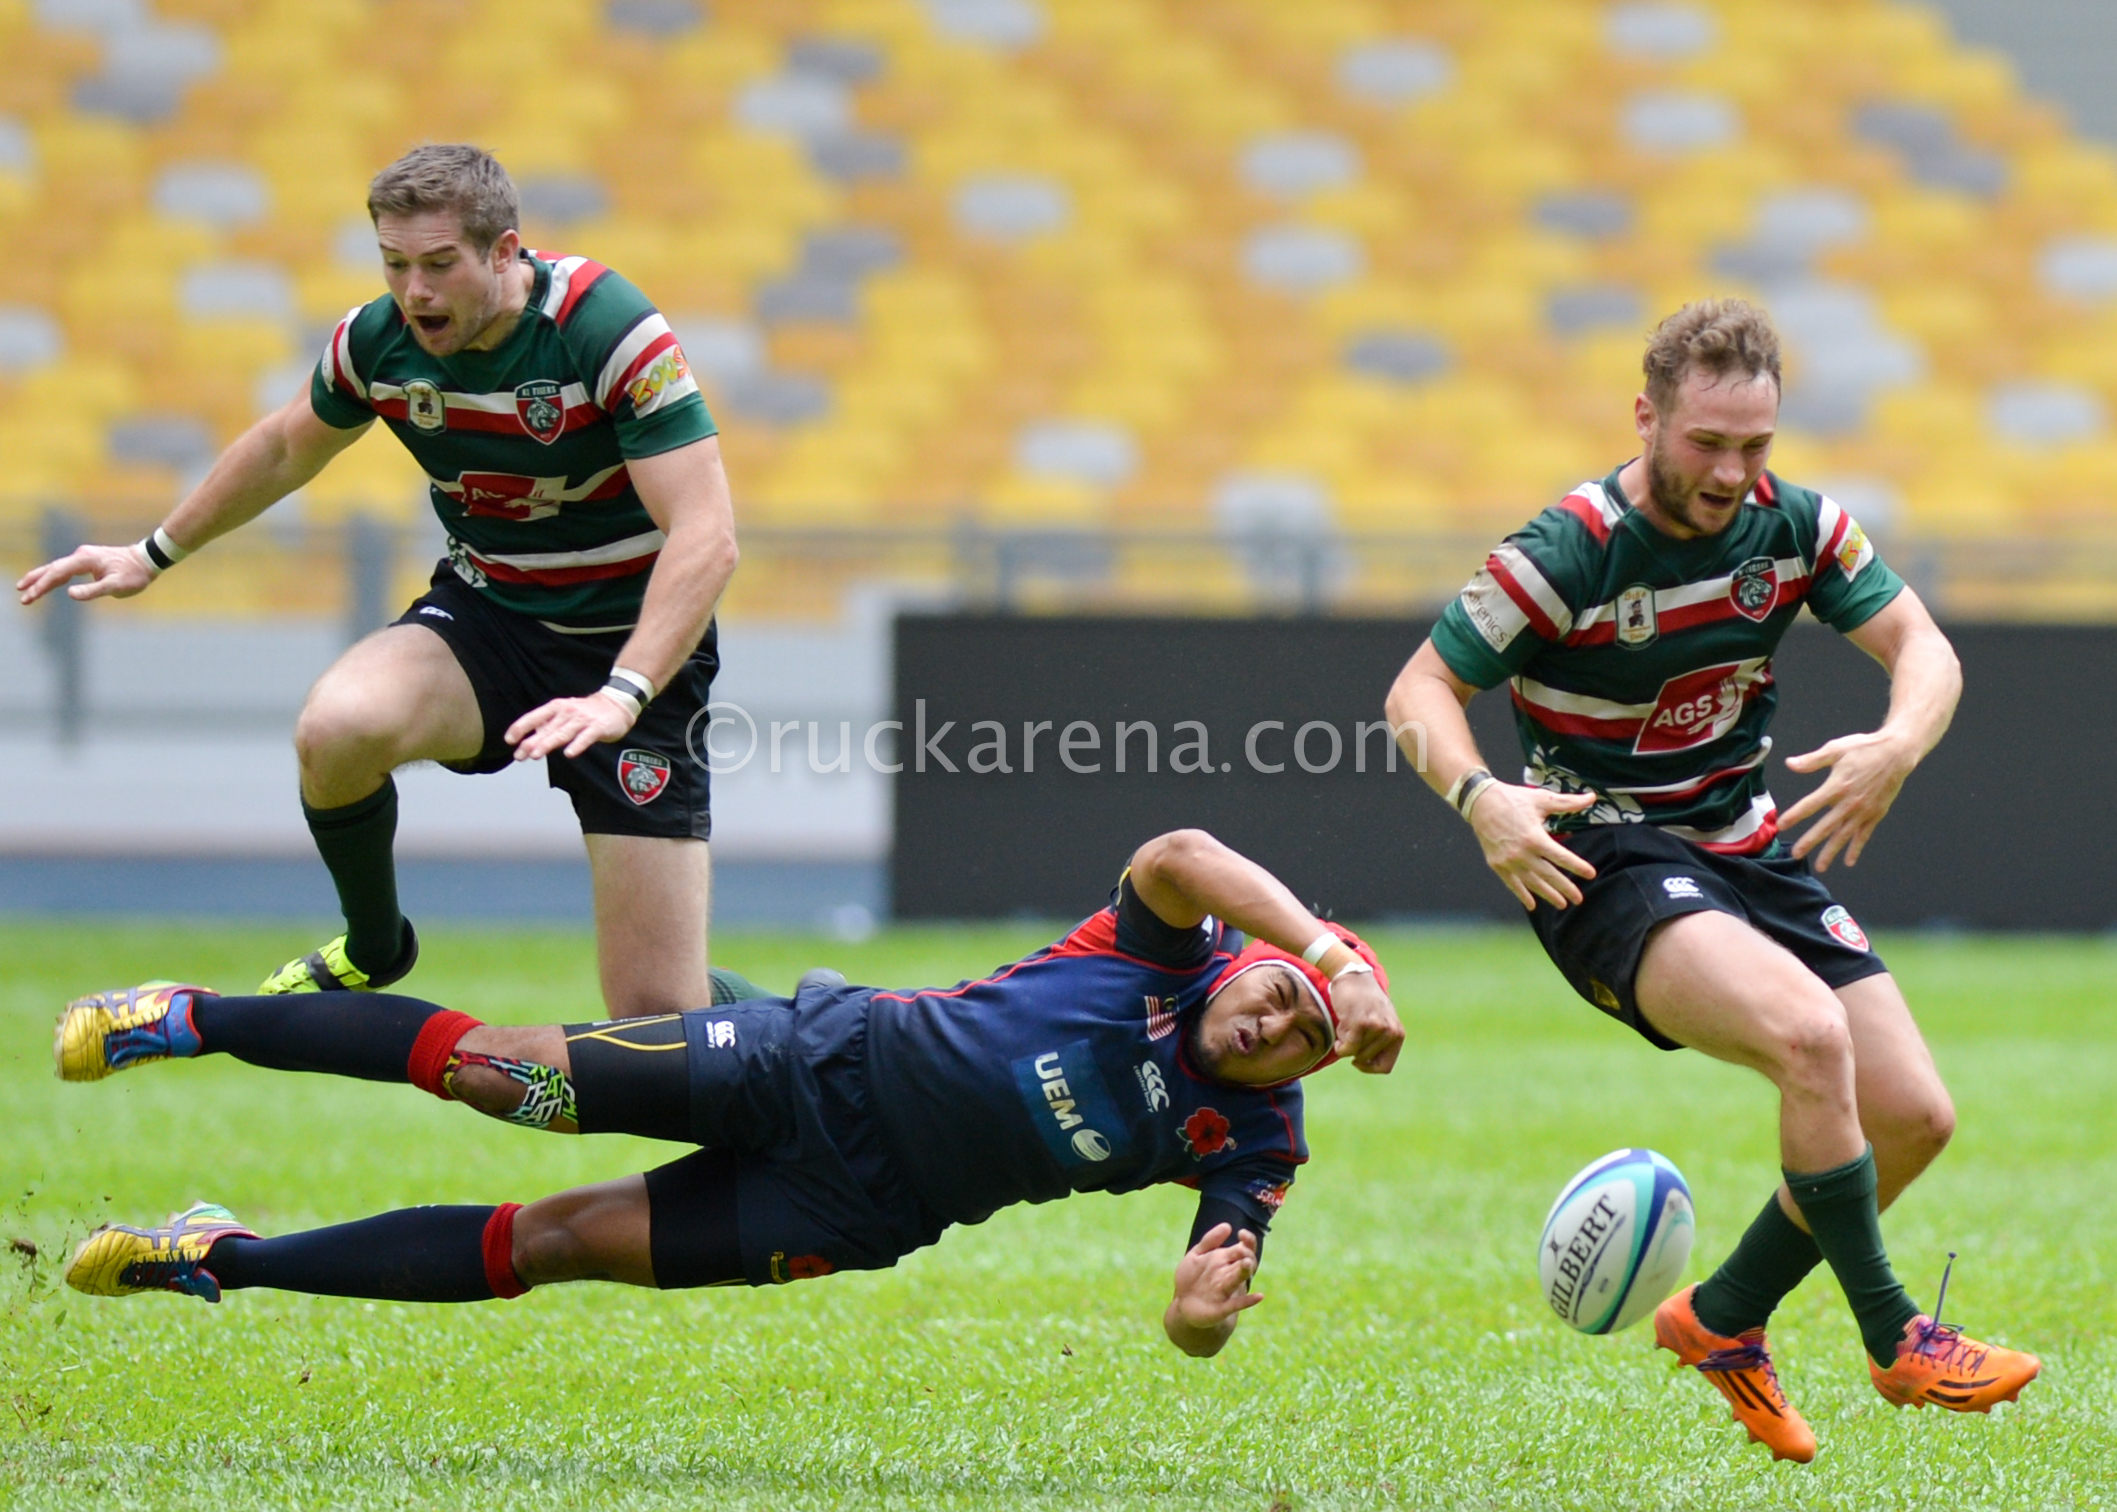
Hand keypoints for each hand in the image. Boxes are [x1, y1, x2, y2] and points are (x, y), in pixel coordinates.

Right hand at [16, 543, 154, 605]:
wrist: (147, 560)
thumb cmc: (134, 574)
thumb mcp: (116, 586)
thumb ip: (93, 590)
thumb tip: (69, 594)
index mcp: (85, 560)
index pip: (57, 573)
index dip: (42, 586)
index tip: (30, 597)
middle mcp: (81, 555)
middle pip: (52, 568)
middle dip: (36, 581)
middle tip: (21, 593)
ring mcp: (84, 557)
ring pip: (57, 568)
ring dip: (41, 578)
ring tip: (25, 588)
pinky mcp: (88, 561)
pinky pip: (65, 569)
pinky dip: (54, 576)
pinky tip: (48, 583)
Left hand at [506, 691, 636, 761]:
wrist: (616, 704)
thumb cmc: (586, 712)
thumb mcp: (564, 714)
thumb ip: (548, 726)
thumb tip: (528, 740)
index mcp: (556, 707)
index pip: (535, 717)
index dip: (521, 728)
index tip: (509, 740)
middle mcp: (568, 712)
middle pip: (547, 729)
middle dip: (532, 742)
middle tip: (520, 755)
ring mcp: (583, 719)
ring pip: (563, 733)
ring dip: (548, 743)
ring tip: (536, 755)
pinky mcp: (597, 727)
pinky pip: (586, 737)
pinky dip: (577, 745)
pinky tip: (569, 754)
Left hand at [1170, 1223, 1261, 1333]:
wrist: (1184, 1304)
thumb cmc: (1193, 1278)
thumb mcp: (1197, 1255)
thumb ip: (1210, 1240)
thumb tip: (1228, 1226)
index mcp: (1226, 1260)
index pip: (1243, 1248)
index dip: (1247, 1240)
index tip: (1241, 1233)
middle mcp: (1230, 1274)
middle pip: (1245, 1263)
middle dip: (1246, 1256)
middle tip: (1243, 1252)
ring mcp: (1228, 1291)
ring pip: (1240, 1279)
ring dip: (1245, 1272)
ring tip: (1247, 1264)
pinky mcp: (1224, 1308)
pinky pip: (1238, 1304)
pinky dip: (1249, 1301)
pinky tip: (1259, 1296)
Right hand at [1330, 971, 1402, 1073]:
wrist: (1353, 975)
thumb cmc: (1363, 1001)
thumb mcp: (1381, 1020)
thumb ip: (1380, 1041)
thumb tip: (1367, 1064)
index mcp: (1398, 1034)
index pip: (1385, 1067)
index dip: (1368, 1067)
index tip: (1357, 1059)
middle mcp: (1391, 1032)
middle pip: (1366, 1060)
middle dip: (1354, 1050)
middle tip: (1351, 1031)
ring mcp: (1377, 1027)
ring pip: (1355, 1054)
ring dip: (1346, 1043)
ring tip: (1347, 1025)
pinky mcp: (1361, 1023)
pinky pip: (1347, 1048)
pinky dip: (1339, 1045)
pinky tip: (1339, 1031)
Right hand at [1468, 784, 1597, 909]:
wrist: (1480, 802)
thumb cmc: (1513, 799)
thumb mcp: (1542, 799)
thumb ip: (1568, 802)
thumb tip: (1592, 797)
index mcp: (1535, 838)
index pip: (1561, 857)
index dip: (1578, 866)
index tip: (1591, 874)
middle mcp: (1522, 853)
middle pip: (1549, 875)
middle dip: (1566, 888)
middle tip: (1579, 899)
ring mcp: (1508, 861)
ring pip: (1532, 883)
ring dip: (1548, 895)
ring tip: (1561, 904)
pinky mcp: (1497, 864)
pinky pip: (1512, 884)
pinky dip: (1522, 894)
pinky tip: (1532, 905)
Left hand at [1779, 731, 1914, 871]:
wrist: (1897, 753)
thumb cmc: (1865, 749)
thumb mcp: (1836, 749)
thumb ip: (1812, 760)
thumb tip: (1790, 764)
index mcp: (1837, 785)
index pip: (1811, 804)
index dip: (1795, 815)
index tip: (1781, 825)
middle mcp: (1850, 802)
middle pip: (1826, 826)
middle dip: (1810, 841)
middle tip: (1796, 854)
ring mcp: (1864, 810)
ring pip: (1844, 835)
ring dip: (1832, 851)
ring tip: (1821, 866)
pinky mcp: (1876, 814)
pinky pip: (1864, 835)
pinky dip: (1856, 848)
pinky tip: (1849, 861)